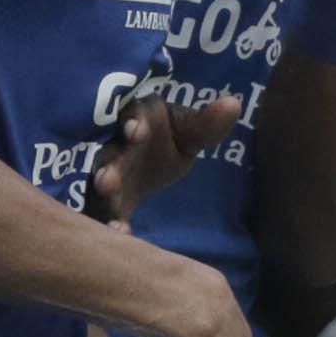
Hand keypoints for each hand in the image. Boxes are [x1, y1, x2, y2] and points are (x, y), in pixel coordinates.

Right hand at [86, 93, 243, 228]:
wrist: (154, 162)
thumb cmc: (171, 139)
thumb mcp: (190, 132)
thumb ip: (207, 124)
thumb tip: (234, 103)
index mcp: (139, 121)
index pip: (133, 118)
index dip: (134, 123)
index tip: (138, 131)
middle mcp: (117, 147)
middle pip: (109, 156)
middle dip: (109, 168)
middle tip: (106, 180)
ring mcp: (109, 175)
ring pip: (101, 185)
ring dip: (103, 198)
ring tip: (108, 212)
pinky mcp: (109, 201)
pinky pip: (105, 212)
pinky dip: (112, 222)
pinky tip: (121, 233)